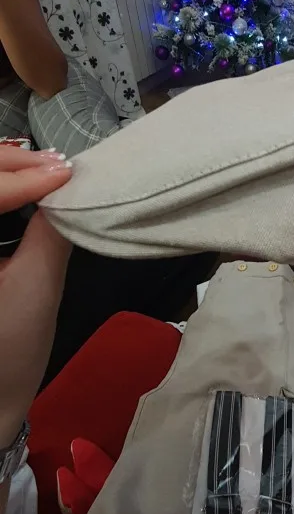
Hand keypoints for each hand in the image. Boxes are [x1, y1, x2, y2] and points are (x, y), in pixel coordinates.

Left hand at [0, 147, 71, 446]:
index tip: (65, 174)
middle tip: (58, 166)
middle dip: (9, 163)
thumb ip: (51, 230)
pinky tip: (26, 185)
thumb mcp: (36, 288)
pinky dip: (0, 191)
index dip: (19, 177)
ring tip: (47, 169)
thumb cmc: (9, 350)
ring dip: (3, 170)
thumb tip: (67, 182)